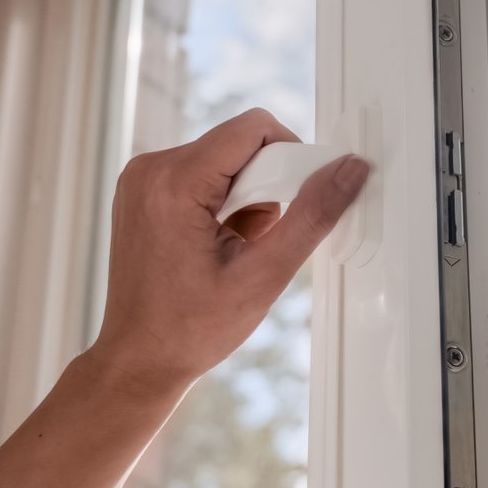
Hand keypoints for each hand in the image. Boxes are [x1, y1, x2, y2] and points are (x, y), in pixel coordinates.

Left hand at [88, 108, 369, 393]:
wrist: (139, 359)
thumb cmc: (189, 329)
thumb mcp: (264, 275)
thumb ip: (312, 216)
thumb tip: (348, 170)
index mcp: (172, 183)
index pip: (253, 128)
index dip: (290, 159)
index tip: (296, 204)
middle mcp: (149, 169)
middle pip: (239, 143)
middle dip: (265, 187)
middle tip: (259, 240)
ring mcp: (141, 178)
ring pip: (225, 158)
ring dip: (246, 198)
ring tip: (235, 249)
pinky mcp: (144, 189)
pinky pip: (203, 172)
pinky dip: (224, 201)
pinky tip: (217, 244)